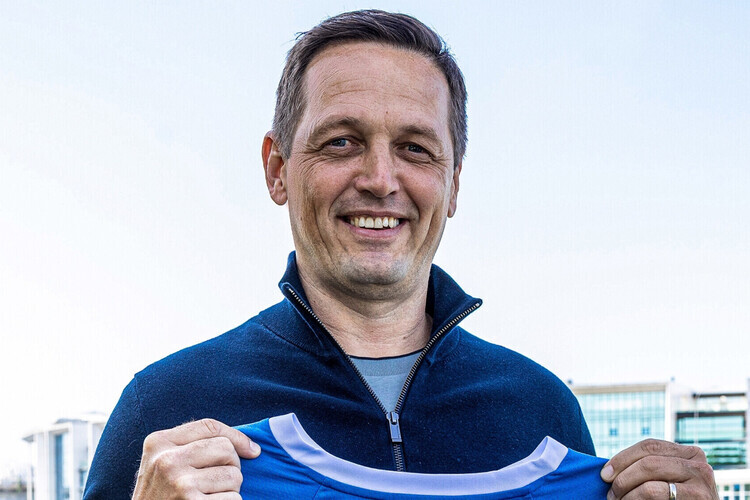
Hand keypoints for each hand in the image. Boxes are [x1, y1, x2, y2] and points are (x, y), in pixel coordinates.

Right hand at [132, 418, 260, 499]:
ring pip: (234, 475)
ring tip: (211, 496)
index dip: (237, 436)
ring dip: (231, 489)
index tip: (252, 450)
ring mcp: (180, 484)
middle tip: (219, 481)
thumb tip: (250, 447)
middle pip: (226, 448)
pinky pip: (234, 499)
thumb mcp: (163, 463)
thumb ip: (193, 445)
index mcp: (158, 443)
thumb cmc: (161, 495)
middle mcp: (167, 461)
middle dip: (232, 465)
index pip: (209, 426)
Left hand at [601, 439, 717, 498]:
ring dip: (626, 492)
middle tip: (610, 493)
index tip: (604, 473)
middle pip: (647, 462)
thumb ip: (650, 468)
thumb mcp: (668, 479)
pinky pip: (654, 494)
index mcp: (690, 453)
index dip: (622, 458)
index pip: (649, 446)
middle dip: (622, 478)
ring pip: (649, 482)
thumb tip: (608, 470)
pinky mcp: (699, 499)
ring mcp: (702, 483)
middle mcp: (699, 465)